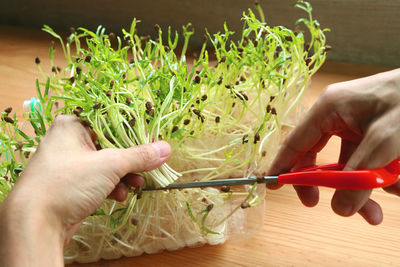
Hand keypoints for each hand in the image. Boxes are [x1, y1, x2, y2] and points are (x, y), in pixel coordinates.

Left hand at [0, 115, 170, 265]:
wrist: (35, 224)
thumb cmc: (66, 183)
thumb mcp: (109, 164)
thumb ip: (139, 156)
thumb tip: (165, 148)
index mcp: (72, 125)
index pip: (111, 120)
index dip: (133, 129)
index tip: (152, 138)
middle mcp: (69, 141)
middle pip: (111, 144)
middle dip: (131, 158)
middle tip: (150, 164)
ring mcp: (70, 164)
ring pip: (106, 164)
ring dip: (124, 175)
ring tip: (137, 183)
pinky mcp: (72, 184)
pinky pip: (98, 179)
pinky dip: (112, 186)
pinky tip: (120, 195)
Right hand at [268, 68, 399, 224]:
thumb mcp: (384, 142)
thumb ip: (359, 177)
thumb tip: (340, 210)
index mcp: (328, 109)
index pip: (295, 142)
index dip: (282, 166)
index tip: (272, 186)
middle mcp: (336, 117)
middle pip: (320, 158)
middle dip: (331, 186)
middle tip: (333, 207)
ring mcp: (354, 125)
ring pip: (347, 165)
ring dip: (362, 187)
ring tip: (377, 212)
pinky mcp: (370, 132)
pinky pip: (365, 160)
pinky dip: (377, 177)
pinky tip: (396, 181)